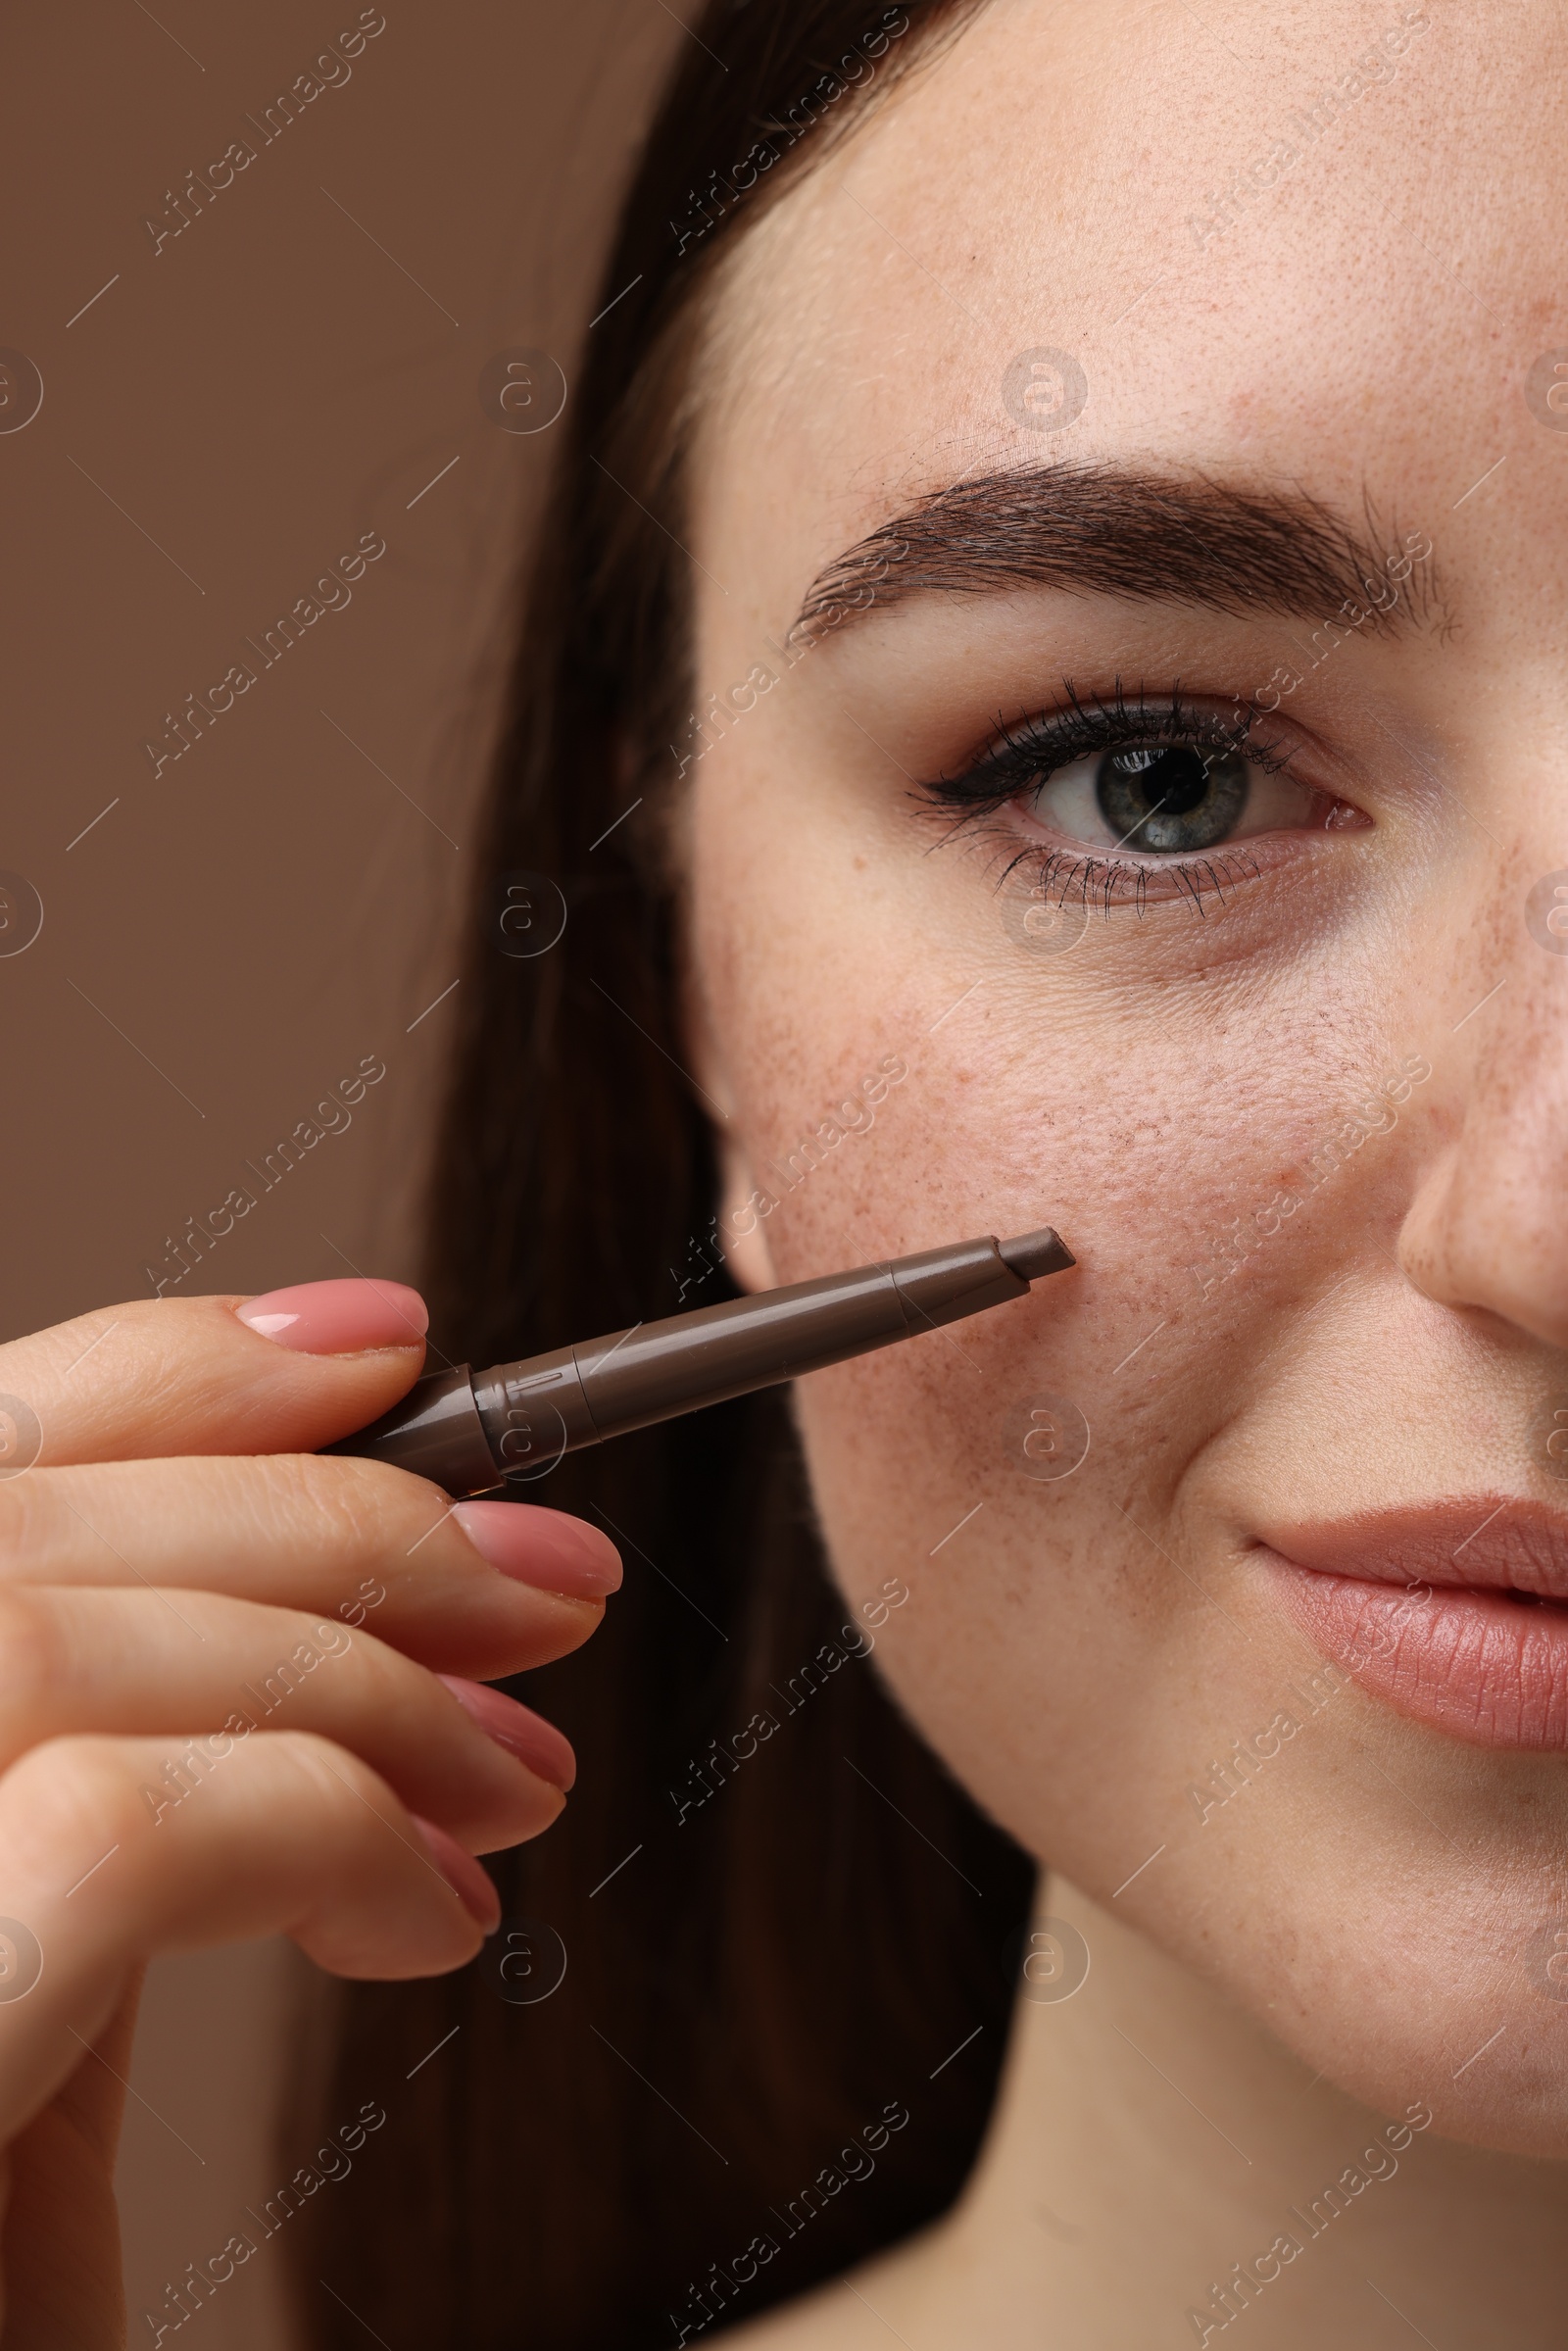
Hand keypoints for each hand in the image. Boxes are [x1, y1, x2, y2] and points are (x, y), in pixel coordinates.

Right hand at [0, 1276, 616, 2347]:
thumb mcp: (32, 1947)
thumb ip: (119, 1747)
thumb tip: (336, 1555)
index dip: (175, 1371)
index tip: (387, 1354)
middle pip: (32, 1528)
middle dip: (336, 1522)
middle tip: (544, 1590)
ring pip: (72, 1647)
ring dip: (355, 1685)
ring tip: (506, 1785)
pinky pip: (119, 1826)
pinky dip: (318, 1826)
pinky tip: (419, 1918)